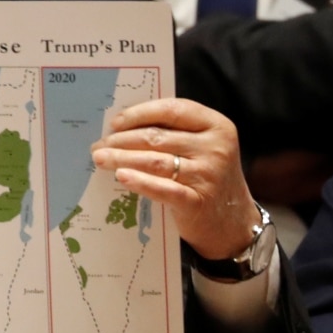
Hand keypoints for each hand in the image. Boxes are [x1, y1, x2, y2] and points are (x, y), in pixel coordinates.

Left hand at [90, 98, 260, 259]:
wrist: (232, 222)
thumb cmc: (206, 177)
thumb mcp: (201, 147)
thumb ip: (173, 132)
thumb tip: (122, 127)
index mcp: (216, 125)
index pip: (172, 110)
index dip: (139, 114)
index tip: (115, 122)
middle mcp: (215, 148)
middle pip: (157, 137)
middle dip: (122, 140)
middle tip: (99, 145)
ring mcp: (209, 175)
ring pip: (155, 161)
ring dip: (122, 158)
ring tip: (100, 158)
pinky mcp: (198, 201)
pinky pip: (163, 188)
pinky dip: (139, 181)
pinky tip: (121, 176)